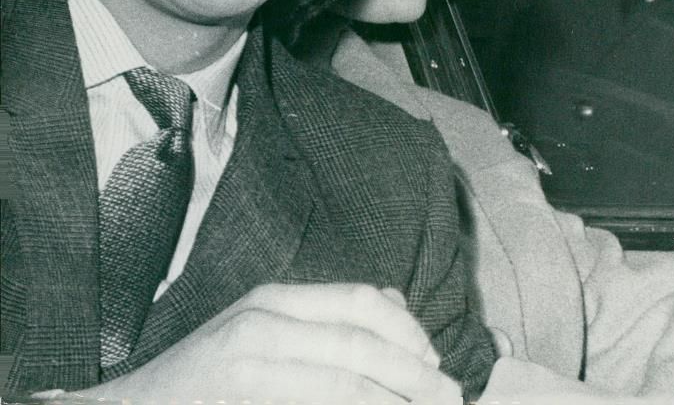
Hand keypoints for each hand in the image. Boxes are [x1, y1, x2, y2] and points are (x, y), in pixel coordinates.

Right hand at [90, 282, 462, 403]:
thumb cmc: (205, 379)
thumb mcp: (263, 333)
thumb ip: (320, 321)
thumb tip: (394, 306)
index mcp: (276, 297)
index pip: (361, 300)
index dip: (408, 330)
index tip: (436, 361)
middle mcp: (266, 318)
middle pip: (361, 337)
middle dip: (415, 371)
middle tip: (451, 397)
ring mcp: (250, 358)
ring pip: (344, 376)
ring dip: (395, 398)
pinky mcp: (241, 389)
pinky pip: (318, 399)